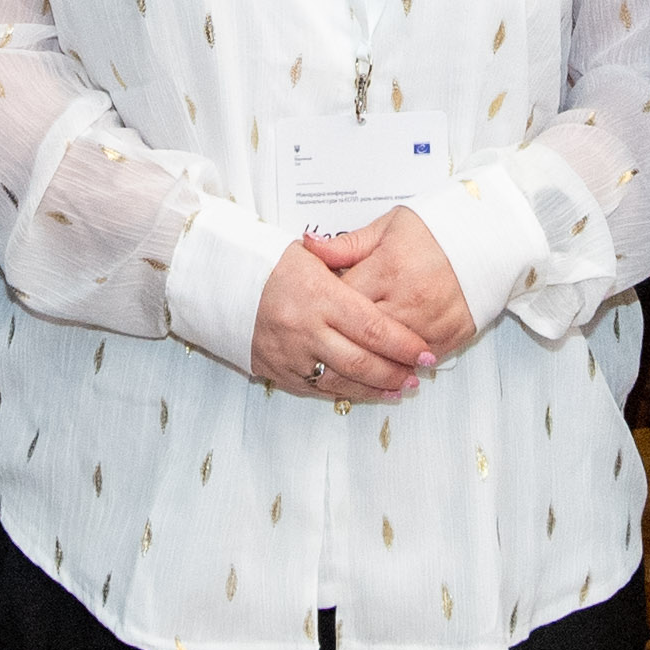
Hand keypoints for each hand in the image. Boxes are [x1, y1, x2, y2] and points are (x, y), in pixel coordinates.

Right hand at [251, 242, 436, 402]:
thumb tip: (389, 277)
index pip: (373, 328)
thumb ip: (350, 266)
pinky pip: (319, 389)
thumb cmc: (272, 266)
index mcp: (320, 296)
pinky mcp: (279, 372)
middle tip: (418, 376)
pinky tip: (366, 391)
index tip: (426, 351)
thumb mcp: (312, 256)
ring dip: (375, 389)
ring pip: (342, 382)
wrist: (223, 285)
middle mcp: (306, 329)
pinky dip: (347, 392)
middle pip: (362, 361)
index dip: (404, 345)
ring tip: (400, 389)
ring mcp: (291, 355)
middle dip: (396, 372)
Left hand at [301, 207, 479, 366]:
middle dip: (343, 342)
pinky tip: (387, 368)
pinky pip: (417, 362)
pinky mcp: (452, 336)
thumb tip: (308, 247)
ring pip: (389, 356)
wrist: (489, 239)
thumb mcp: (388, 226)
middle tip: (327, 345)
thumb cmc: (437, 230)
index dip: (328, 308)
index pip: (345, 300)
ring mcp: (432, 321)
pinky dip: (401, 366)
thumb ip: (347, 244)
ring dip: (370, 363)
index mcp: (389, 268)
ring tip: (350, 365)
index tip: (319, 311)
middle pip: (363, 335)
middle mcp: (410, 298)